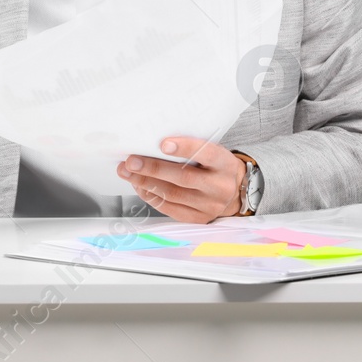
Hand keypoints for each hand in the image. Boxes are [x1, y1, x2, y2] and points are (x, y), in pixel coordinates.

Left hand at [117, 137, 244, 222]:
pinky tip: (139, 186)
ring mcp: (210, 206)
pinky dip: (152, 197)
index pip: (207, 153)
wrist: (234, 192)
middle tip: (131, 161)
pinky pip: (170, 209)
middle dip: (153, 168)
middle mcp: (220, 187)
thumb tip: (154, 143)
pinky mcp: (198, 218)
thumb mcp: (213, 153)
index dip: (185, 148)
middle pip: (184, 178)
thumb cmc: (215, 166)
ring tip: (128, 172)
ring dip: (146, 183)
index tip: (163, 143)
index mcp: (225, 164)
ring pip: (173, 195)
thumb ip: (192, 149)